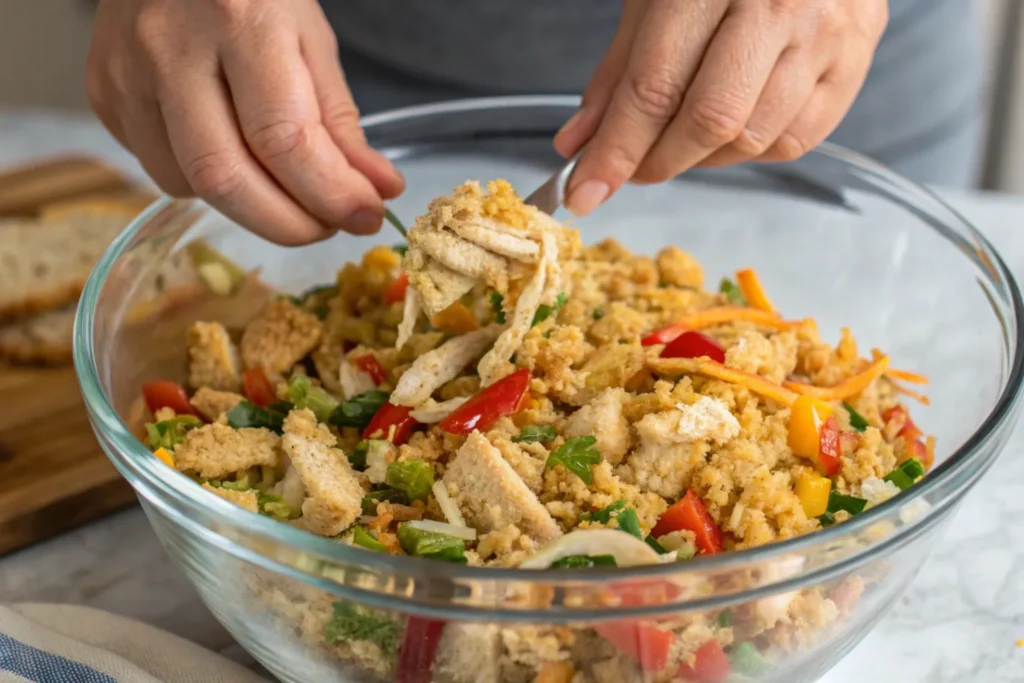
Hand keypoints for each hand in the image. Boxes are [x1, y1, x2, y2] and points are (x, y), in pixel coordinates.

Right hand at [86, 0, 403, 244]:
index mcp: (239, 21)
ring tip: (283, 184)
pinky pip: (161, 170)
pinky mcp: (103, 96)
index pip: (284, 140)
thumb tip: (376, 192)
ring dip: (249, 205)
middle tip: (328, 226)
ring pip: (190, 185)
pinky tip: (229, 151)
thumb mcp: (310, 40)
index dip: (330, 195)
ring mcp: (125, 74)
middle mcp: (170, 49)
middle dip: (289, 224)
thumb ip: (340, 122)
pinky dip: (207, 184)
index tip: (365, 216)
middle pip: (225, 178)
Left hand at [554, 0, 887, 215]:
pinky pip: (795, 139)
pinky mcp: (856, 60)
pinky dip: (749, 150)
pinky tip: (730, 128)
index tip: (586, 191)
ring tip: (681, 139)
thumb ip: (619, 72)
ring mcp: (829, 33)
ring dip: (702, 158)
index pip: (656, 87)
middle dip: (659, 161)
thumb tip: (580, 145)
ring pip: (752, 138)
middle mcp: (782, 3)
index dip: (616, 150)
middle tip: (632, 168)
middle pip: (710, 120)